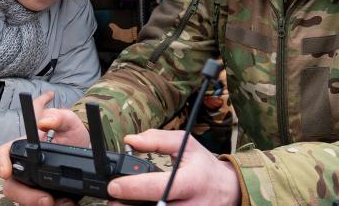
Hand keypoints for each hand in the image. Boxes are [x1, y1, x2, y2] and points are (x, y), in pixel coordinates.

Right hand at [0, 100, 90, 205]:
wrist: (89, 155)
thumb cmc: (73, 137)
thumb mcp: (70, 123)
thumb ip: (59, 116)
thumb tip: (44, 122)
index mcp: (24, 148)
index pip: (3, 153)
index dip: (0, 162)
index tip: (6, 173)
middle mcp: (24, 169)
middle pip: (11, 186)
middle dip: (26, 196)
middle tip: (47, 200)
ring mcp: (31, 185)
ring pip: (25, 201)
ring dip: (40, 204)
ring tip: (63, 202)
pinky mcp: (41, 197)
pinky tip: (66, 203)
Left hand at [106, 129, 240, 205]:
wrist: (227, 190)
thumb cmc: (203, 166)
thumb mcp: (185, 144)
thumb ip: (157, 139)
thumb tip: (130, 140)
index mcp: (191, 181)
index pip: (159, 187)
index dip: (133, 188)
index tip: (114, 186)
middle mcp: (191, 205)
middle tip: (112, 200)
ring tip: (120, 204)